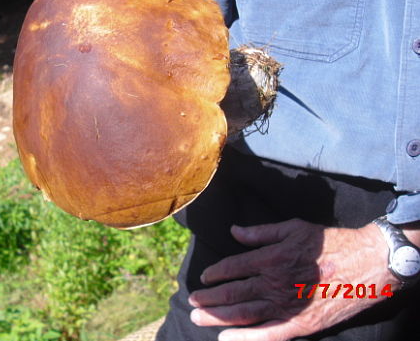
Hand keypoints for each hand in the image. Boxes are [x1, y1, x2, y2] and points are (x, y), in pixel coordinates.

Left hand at [188, 219, 398, 340]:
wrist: (367, 265)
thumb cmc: (330, 242)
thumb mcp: (294, 228)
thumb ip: (261, 232)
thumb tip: (234, 231)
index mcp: (271, 259)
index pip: (234, 267)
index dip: (216, 273)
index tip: (204, 277)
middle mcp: (274, 284)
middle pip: (233, 294)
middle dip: (209, 299)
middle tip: (191, 303)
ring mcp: (287, 306)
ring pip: (244, 315)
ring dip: (218, 318)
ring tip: (199, 319)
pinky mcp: (300, 324)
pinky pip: (268, 335)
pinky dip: (246, 339)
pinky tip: (227, 339)